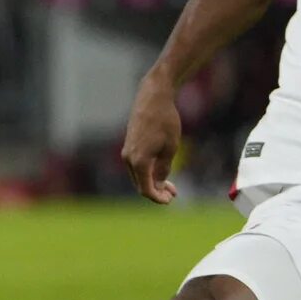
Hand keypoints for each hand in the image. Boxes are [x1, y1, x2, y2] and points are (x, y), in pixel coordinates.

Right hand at [122, 77, 182, 204]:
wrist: (153, 98)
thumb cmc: (165, 121)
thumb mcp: (170, 148)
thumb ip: (163, 169)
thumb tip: (158, 185)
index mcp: (139, 162)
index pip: (146, 189)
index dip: (158, 198)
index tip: (170, 200)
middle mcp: (128, 159)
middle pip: (140, 184)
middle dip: (156, 191)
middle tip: (174, 193)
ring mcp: (126, 152)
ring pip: (138, 175)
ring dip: (152, 181)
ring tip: (170, 184)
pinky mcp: (129, 145)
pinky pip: (136, 165)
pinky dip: (147, 171)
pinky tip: (160, 169)